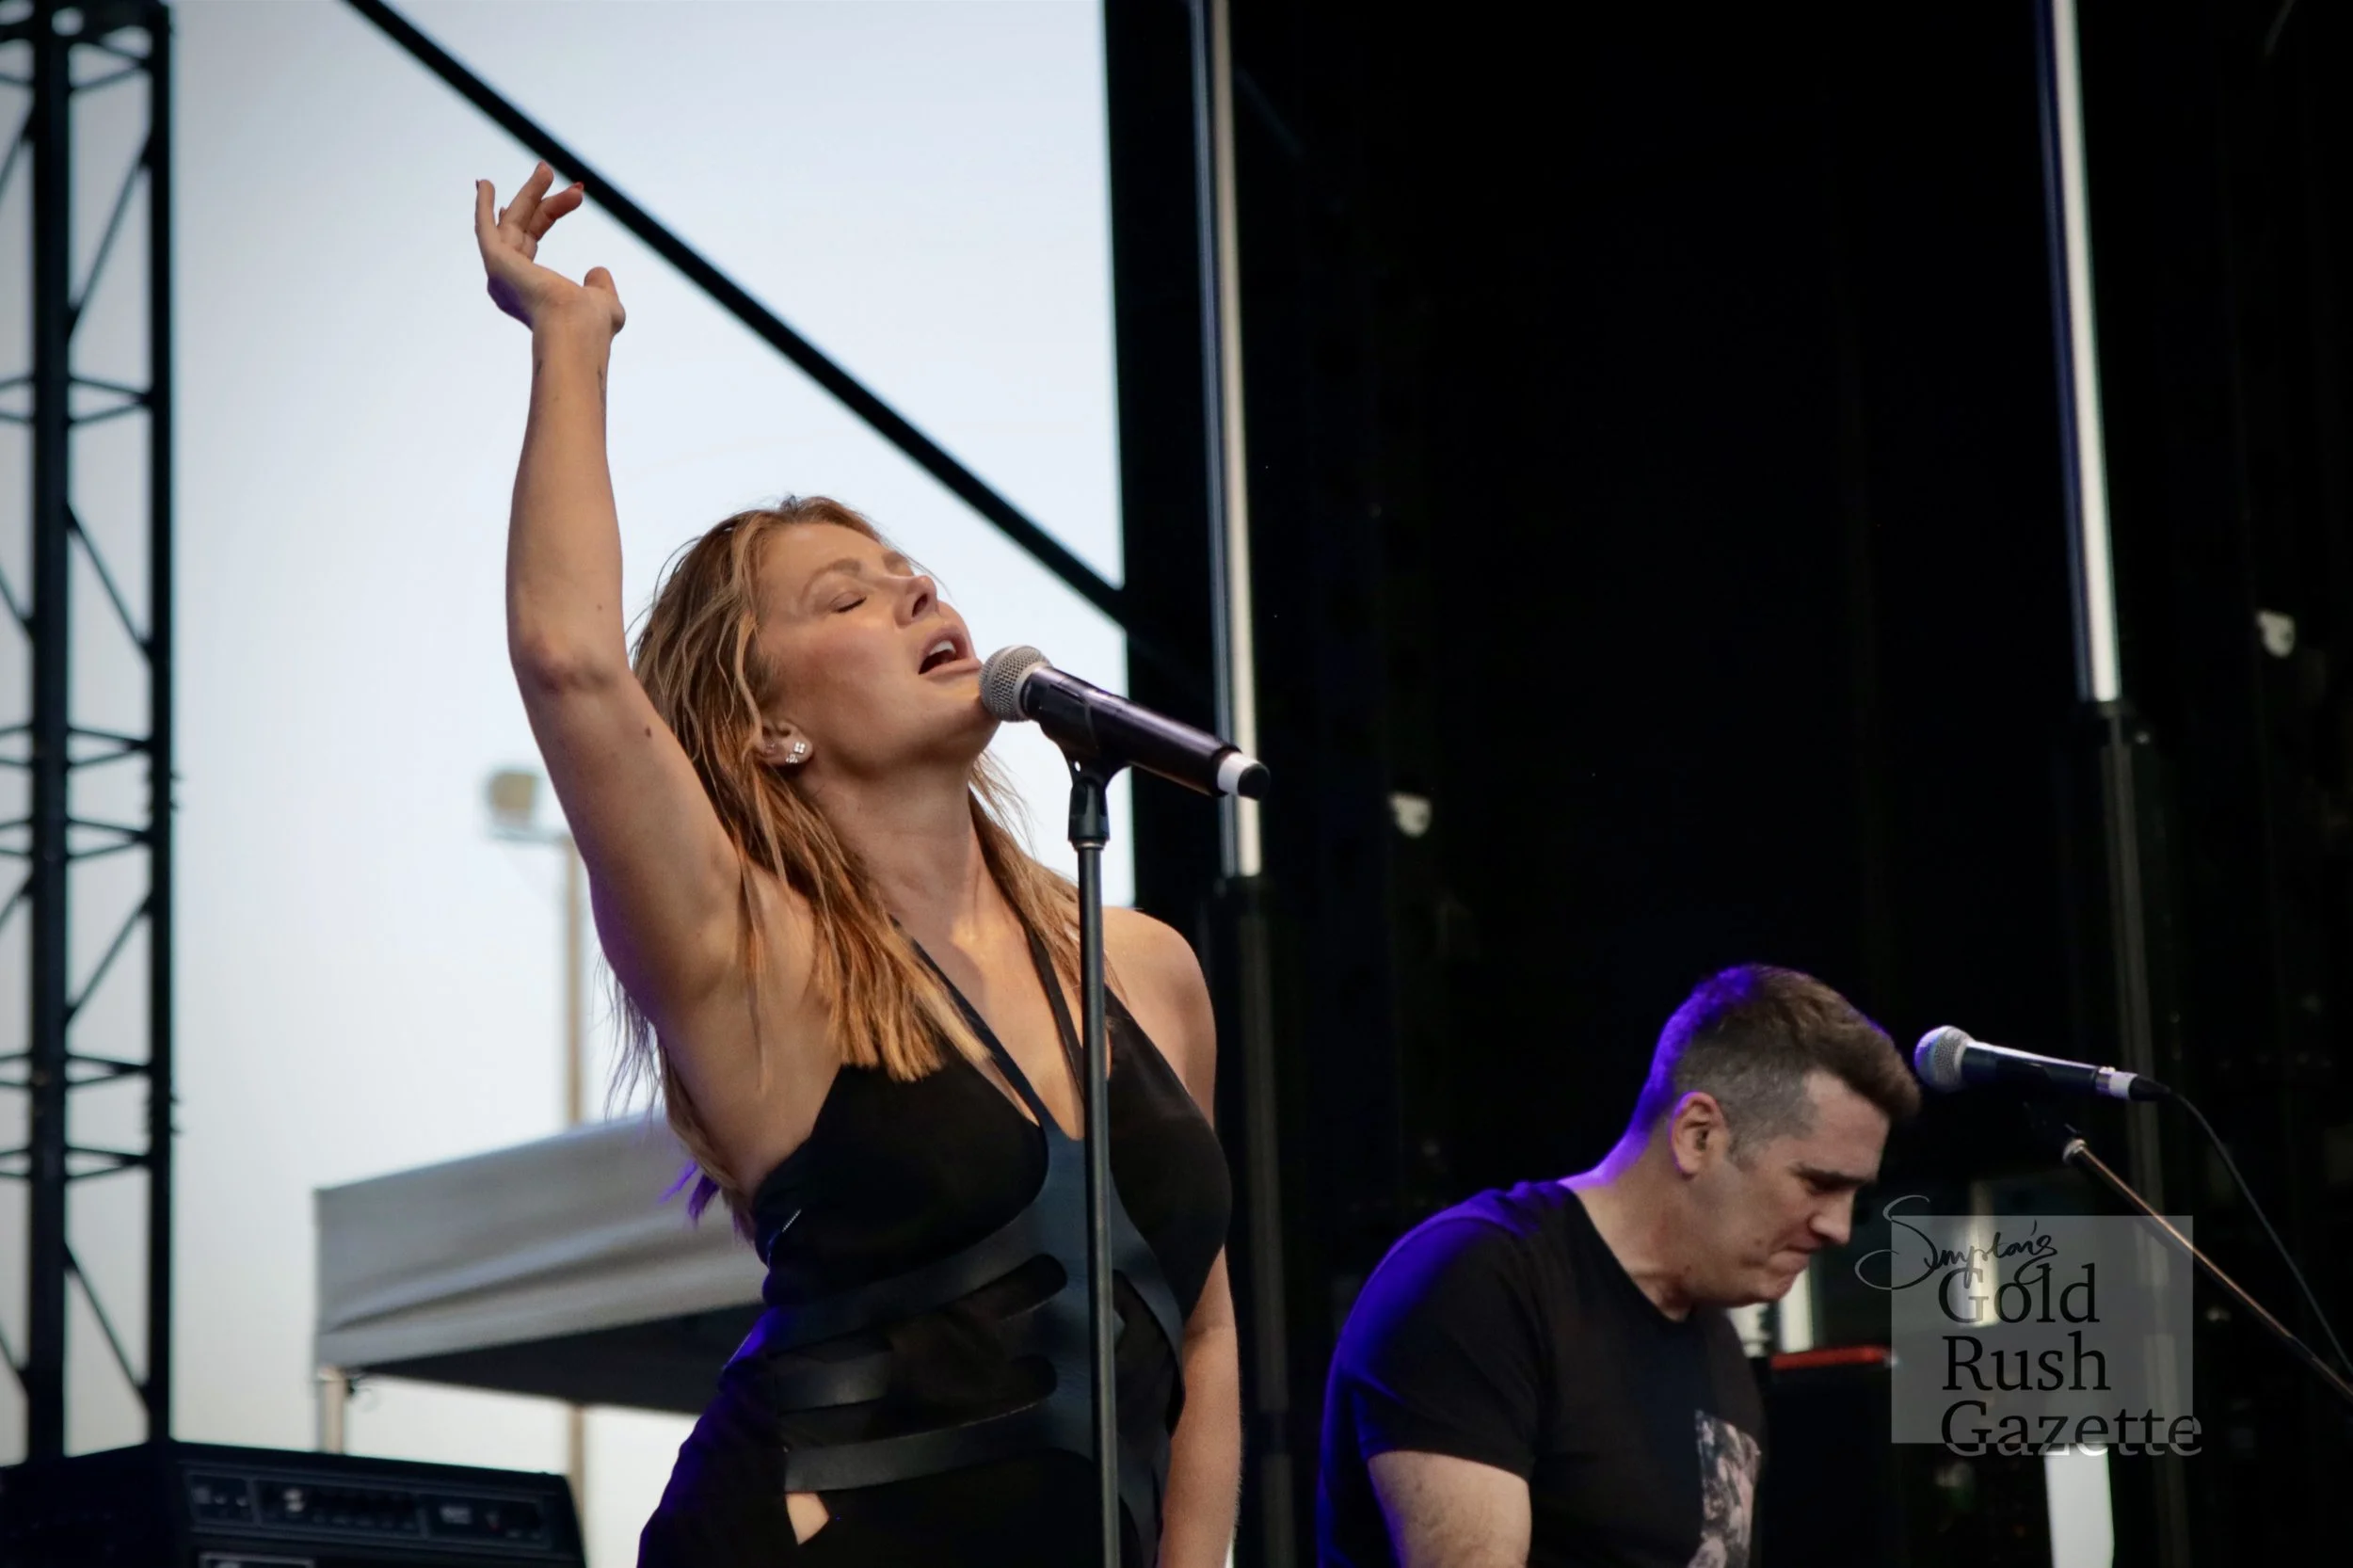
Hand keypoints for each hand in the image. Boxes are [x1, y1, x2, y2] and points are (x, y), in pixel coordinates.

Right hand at [474, 161, 624, 334]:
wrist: (578, 329)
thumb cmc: (592, 326)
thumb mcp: (604, 302)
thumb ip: (600, 287)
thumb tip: (598, 272)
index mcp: (530, 290)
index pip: (533, 240)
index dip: (548, 214)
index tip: (573, 196)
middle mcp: (510, 282)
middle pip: (523, 226)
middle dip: (540, 198)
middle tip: (552, 170)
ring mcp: (501, 273)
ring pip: (511, 222)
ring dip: (528, 193)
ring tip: (546, 168)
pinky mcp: (496, 263)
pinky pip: (485, 229)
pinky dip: (482, 206)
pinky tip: (483, 184)